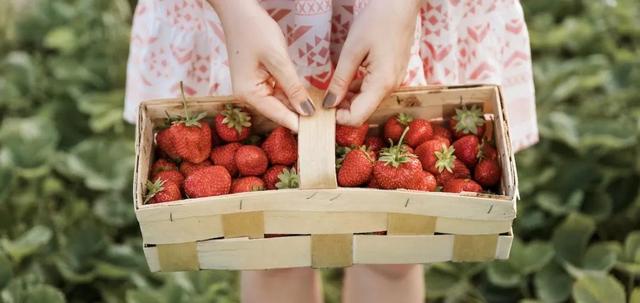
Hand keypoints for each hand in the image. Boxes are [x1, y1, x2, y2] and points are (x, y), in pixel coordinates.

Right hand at [210, 0, 314, 131]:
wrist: (238, 10)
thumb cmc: (255, 30)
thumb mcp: (278, 59)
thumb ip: (293, 87)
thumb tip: (306, 111)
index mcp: (248, 94)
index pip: (278, 115)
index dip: (299, 124)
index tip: (319, 133)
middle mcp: (248, 95)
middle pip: (278, 111)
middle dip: (300, 115)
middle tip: (326, 122)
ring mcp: (253, 87)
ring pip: (280, 101)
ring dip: (297, 104)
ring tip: (321, 111)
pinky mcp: (258, 79)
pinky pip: (278, 91)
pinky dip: (292, 93)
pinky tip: (307, 96)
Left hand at [323, 0, 421, 125]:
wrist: (402, 3)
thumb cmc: (378, 20)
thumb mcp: (352, 50)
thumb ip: (340, 80)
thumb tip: (329, 103)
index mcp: (382, 84)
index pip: (358, 117)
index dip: (338, 118)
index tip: (322, 107)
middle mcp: (391, 87)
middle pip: (363, 111)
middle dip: (341, 108)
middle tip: (322, 97)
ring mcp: (393, 81)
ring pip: (367, 101)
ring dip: (348, 99)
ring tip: (331, 87)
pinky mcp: (392, 74)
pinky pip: (373, 89)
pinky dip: (358, 89)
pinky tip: (345, 79)